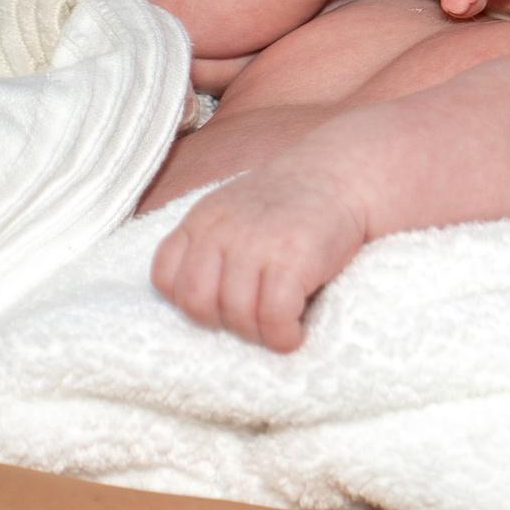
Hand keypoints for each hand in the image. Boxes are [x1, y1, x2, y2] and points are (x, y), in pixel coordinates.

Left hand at [152, 157, 367, 350]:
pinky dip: (283, 336)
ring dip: (258, 334)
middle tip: (250, 320)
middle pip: (196, 302)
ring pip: (236, 315)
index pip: (165, 275)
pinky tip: (295, 332)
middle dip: (220, 322)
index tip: (217, 304)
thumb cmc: (293, 203)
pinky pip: (273, 317)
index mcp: (203, 218)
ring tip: (278, 326)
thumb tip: (200, 302)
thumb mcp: (237, 210)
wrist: (345, 174)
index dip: (186, 301)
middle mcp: (223, 230)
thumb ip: (213, 244)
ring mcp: (257, 243)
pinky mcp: (292, 259)